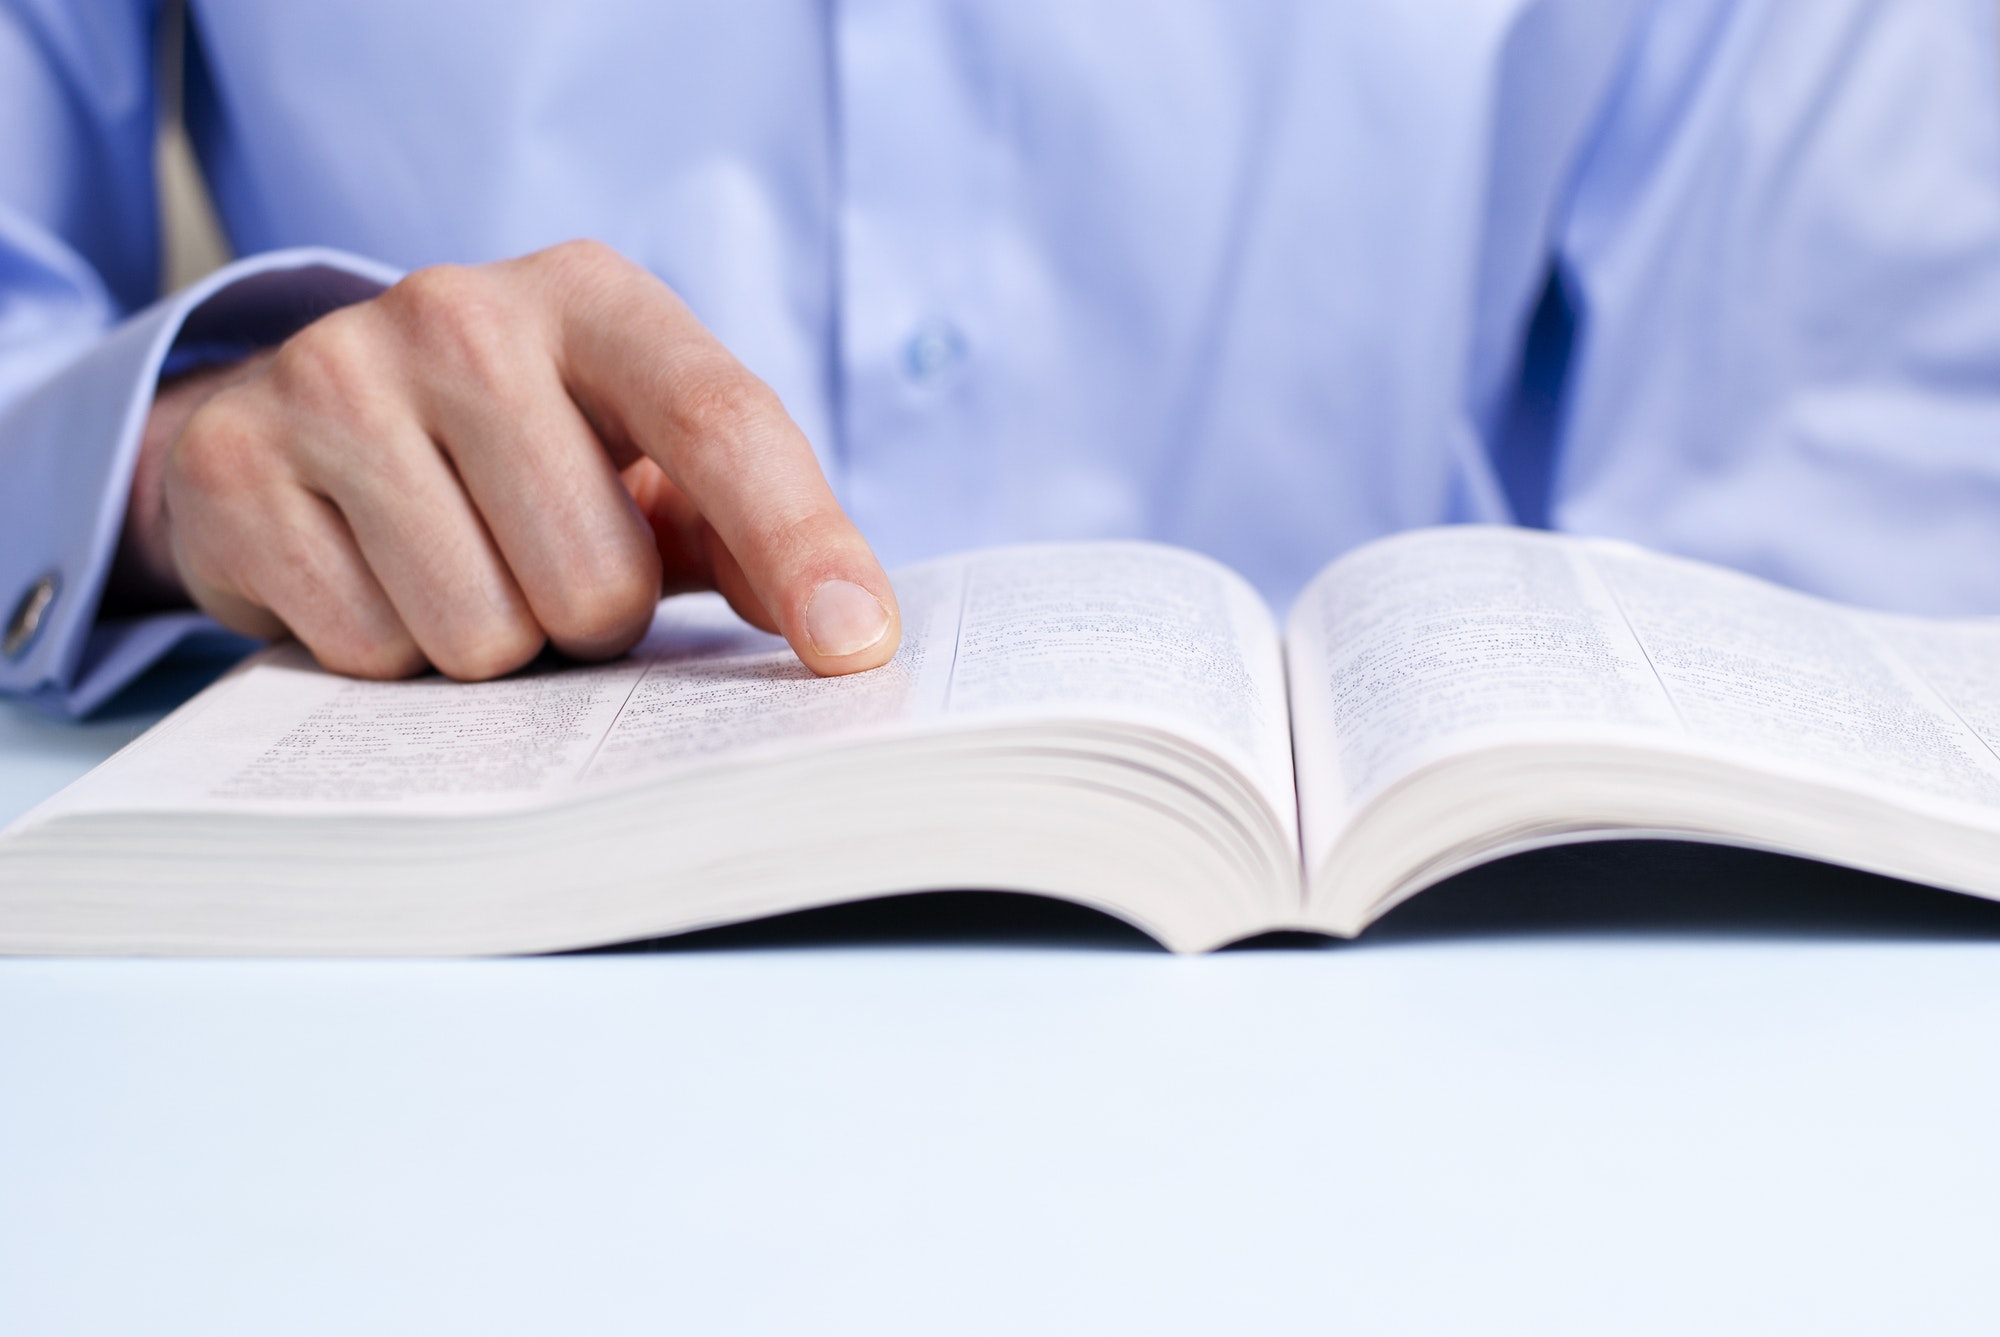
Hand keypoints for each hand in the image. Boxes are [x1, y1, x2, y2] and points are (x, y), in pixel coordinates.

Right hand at [116, 241, 899, 678]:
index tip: (854, 648)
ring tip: (463, 571)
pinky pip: (370, 652)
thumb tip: (844, 630)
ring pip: (481, 636)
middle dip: (590, 621)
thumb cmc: (521, 451)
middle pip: (595, 580)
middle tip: (547, 570)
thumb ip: (744, 527)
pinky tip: (373, 578)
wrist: (306, 417)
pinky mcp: (238, 464)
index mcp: (595, 298)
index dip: (800, 544)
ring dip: (491, 647)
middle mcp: (460, 311)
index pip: (722, 423)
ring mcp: (334, 378)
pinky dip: (389, 655)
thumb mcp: (640, 457)